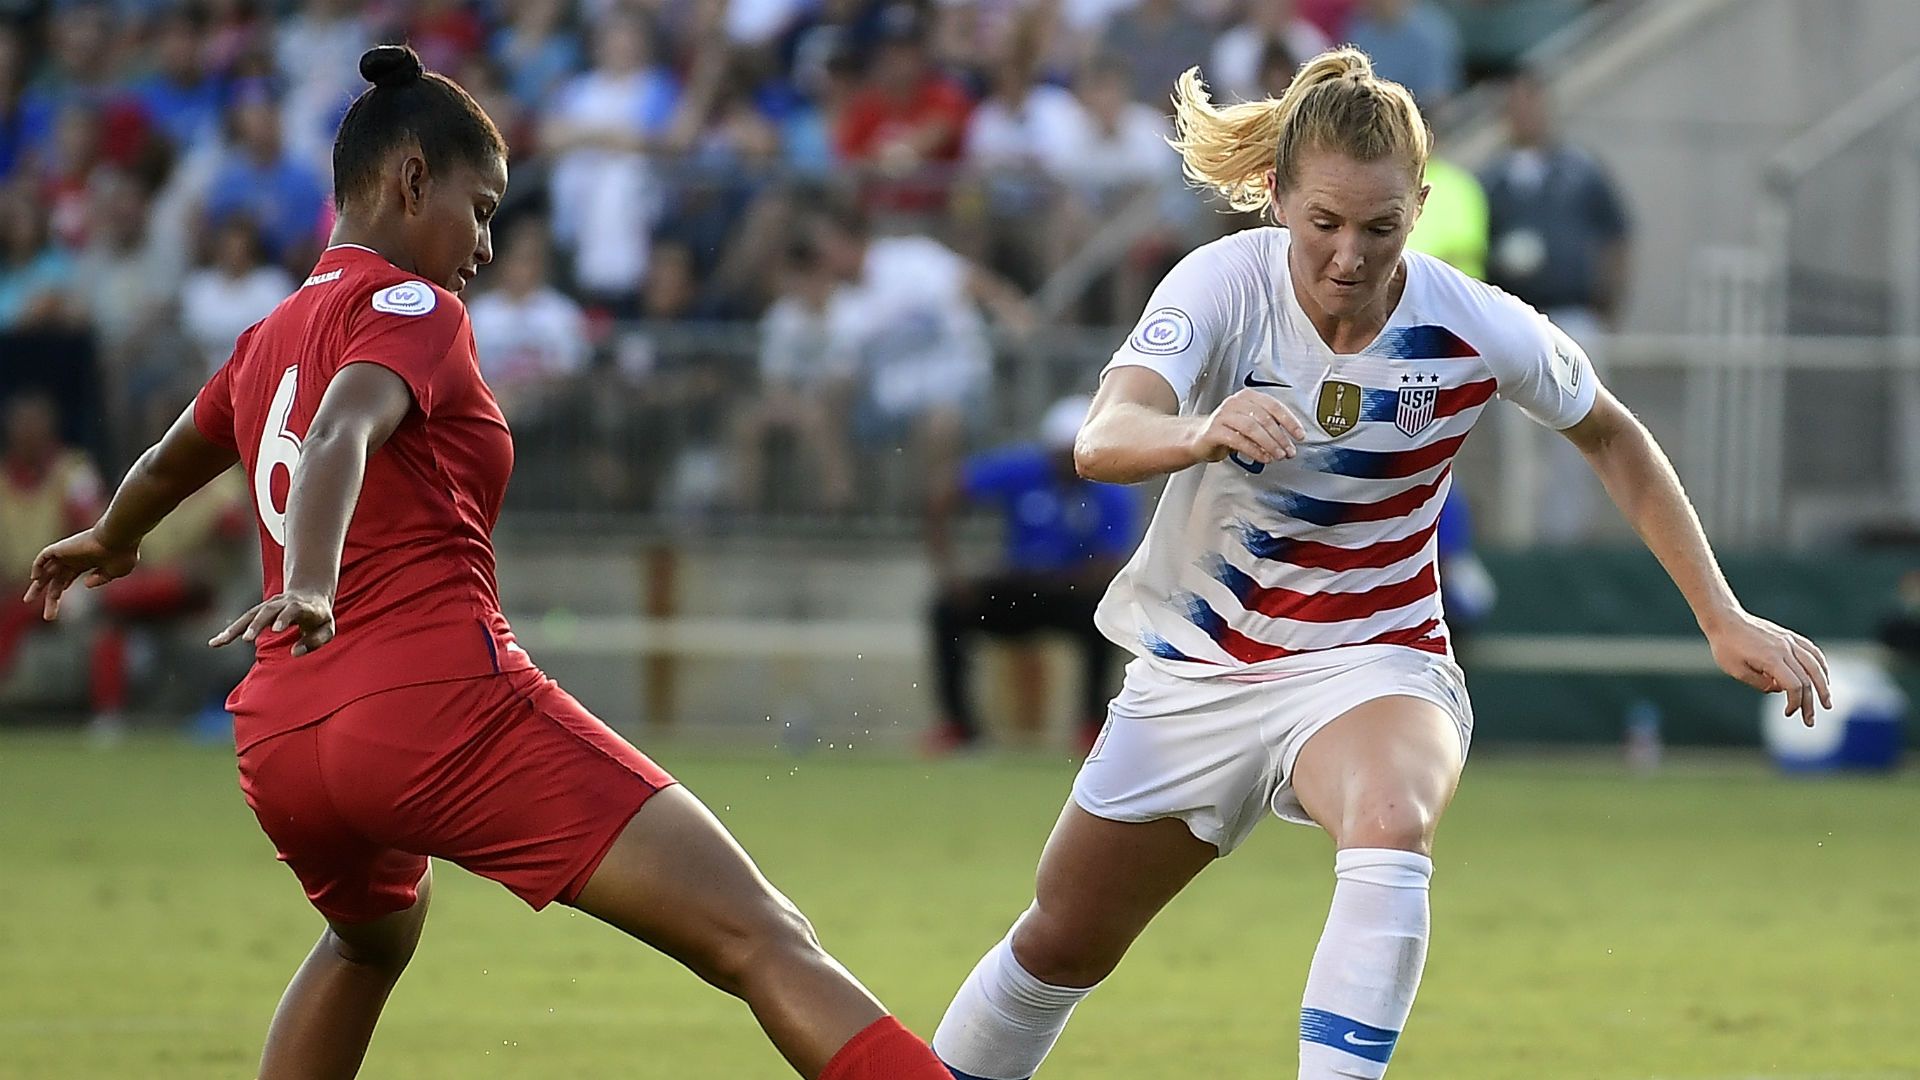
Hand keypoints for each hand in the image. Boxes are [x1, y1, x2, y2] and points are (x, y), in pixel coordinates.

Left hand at [23, 528, 139, 620]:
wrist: (118, 538)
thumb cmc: (122, 554)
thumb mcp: (116, 572)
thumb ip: (102, 578)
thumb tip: (86, 584)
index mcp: (88, 561)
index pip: (70, 575)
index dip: (62, 586)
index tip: (59, 596)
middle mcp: (75, 557)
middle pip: (57, 579)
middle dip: (51, 596)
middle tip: (47, 614)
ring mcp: (68, 553)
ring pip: (47, 571)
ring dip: (37, 586)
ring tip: (28, 600)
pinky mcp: (62, 548)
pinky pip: (44, 557)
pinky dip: (37, 566)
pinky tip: (34, 578)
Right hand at [210, 590, 335, 656]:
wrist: (309, 594)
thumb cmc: (319, 618)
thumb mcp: (327, 629)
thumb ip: (316, 641)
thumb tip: (294, 653)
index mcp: (302, 606)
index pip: (293, 610)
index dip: (284, 618)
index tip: (277, 630)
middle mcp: (283, 603)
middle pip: (267, 611)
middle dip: (257, 624)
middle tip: (247, 639)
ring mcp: (269, 606)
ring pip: (251, 614)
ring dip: (237, 627)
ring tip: (221, 642)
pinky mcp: (259, 611)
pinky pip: (242, 620)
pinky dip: (229, 630)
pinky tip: (215, 642)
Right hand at [1191, 389, 1305, 464]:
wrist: (1199, 439)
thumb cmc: (1227, 432)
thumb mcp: (1251, 425)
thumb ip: (1268, 428)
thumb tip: (1290, 440)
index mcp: (1247, 397)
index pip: (1274, 406)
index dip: (1289, 421)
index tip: (1299, 435)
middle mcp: (1235, 403)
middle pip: (1264, 418)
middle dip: (1280, 437)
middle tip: (1289, 451)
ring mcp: (1223, 415)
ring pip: (1252, 428)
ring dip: (1269, 444)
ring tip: (1278, 456)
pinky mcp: (1214, 431)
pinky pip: (1238, 440)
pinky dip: (1254, 450)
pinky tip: (1263, 458)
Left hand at [1705, 609, 1831, 725]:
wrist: (1725, 619)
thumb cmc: (1726, 646)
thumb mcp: (1736, 671)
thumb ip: (1759, 683)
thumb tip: (1779, 690)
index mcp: (1771, 658)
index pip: (1794, 685)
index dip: (1795, 702)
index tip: (1789, 712)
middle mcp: (1785, 649)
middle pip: (1808, 679)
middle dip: (1811, 702)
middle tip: (1810, 719)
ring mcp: (1789, 641)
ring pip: (1815, 665)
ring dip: (1824, 685)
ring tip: (1826, 701)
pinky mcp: (1789, 636)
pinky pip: (1812, 651)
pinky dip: (1821, 665)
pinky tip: (1823, 676)